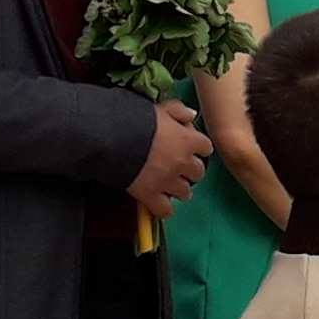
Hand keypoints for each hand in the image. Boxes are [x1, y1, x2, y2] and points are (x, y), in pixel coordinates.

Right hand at [128, 101, 208, 217]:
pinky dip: (164, 208)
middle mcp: (182, 162)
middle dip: (190, 171)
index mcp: (188, 140)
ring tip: (170, 186)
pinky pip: (166, 210)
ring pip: (185, 192)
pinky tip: (159, 202)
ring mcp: (168, 181)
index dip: (198, 148)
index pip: (206, 148)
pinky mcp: (150, 195)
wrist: (112, 138)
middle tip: (180, 169)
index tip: (190, 148)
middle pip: (198, 173)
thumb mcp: (160, 108)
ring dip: (179, 189)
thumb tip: (192, 115)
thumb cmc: (136, 120)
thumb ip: (178, 110)